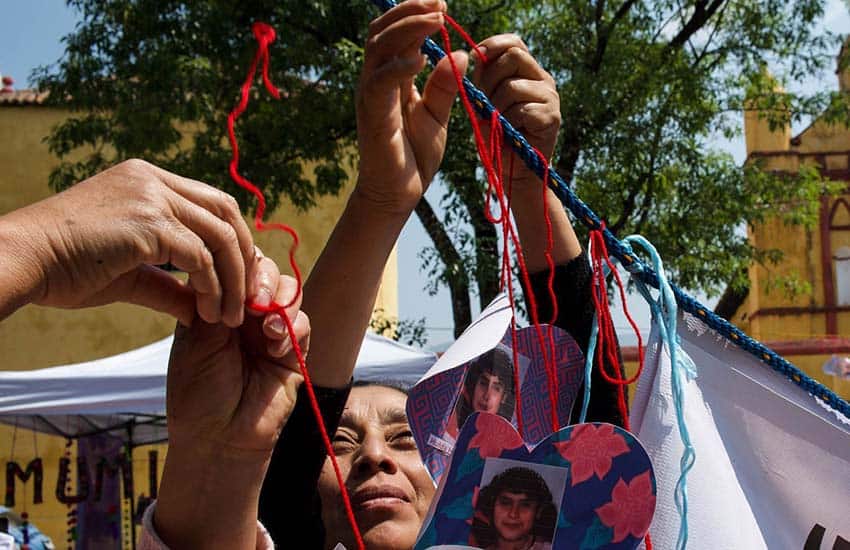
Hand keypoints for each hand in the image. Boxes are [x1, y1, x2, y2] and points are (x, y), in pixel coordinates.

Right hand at [0, 159, 253, 326]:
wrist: (23, 260)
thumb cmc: (65, 267)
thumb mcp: (129, 273)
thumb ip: (169, 284)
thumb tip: (200, 310)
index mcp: (146, 179)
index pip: (211, 202)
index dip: (233, 238)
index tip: (237, 277)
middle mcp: (152, 180)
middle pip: (226, 210)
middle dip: (244, 255)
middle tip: (246, 296)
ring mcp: (151, 195)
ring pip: (220, 235)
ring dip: (233, 279)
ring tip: (229, 315)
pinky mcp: (148, 222)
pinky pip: (200, 257)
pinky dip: (212, 286)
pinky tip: (206, 311)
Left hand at [165, 255, 308, 454]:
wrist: (219, 437)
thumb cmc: (198, 392)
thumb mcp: (195, 339)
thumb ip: (214, 299)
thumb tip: (225, 260)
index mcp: (218, 306)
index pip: (235, 265)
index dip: (237, 263)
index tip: (228, 276)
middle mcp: (247, 314)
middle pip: (267, 270)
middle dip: (262, 278)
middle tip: (252, 300)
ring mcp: (272, 330)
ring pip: (290, 290)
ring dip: (280, 300)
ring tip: (266, 325)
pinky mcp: (295, 351)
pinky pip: (304, 322)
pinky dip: (293, 326)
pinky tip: (275, 346)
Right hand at [355, 0, 467, 213]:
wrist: (398, 193)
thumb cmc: (414, 156)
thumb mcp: (437, 115)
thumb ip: (444, 85)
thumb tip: (460, 53)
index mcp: (390, 78)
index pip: (395, 34)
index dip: (415, 14)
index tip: (443, 6)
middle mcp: (375, 81)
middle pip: (381, 31)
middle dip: (410, 11)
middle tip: (440, 4)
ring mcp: (370, 95)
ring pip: (378, 47)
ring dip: (407, 28)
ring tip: (435, 21)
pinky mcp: (372, 114)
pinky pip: (380, 81)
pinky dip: (400, 66)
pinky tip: (422, 58)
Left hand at [472, 34, 560, 186]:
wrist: (513, 171)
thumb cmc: (496, 136)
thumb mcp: (483, 102)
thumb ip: (481, 79)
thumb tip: (472, 55)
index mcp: (526, 71)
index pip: (513, 42)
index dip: (492, 46)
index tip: (476, 62)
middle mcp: (542, 79)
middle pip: (513, 56)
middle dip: (489, 79)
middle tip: (485, 103)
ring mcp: (550, 97)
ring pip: (513, 86)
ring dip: (496, 108)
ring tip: (498, 124)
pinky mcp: (552, 117)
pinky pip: (521, 110)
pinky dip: (508, 124)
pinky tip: (511, 133)